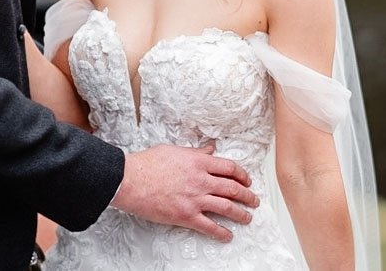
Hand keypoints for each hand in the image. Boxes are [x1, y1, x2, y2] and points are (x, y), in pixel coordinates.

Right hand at [111, 143, 257, 241]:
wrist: (132, 180)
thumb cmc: (148, 163)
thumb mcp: (174, 150)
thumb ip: (195, 152)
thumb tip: (209, 151)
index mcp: (198, 161)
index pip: (229, 167)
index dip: (242, 175)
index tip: (247, 180)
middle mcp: (201, 180)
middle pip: (233, 188)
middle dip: (248, 195)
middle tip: (254, 200)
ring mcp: (195, 199)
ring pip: (227, 208)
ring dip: (241, 214)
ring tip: (247, 217)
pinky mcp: (187, 216)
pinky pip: (210, 227)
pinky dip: (222, 233)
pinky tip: (227, 235)